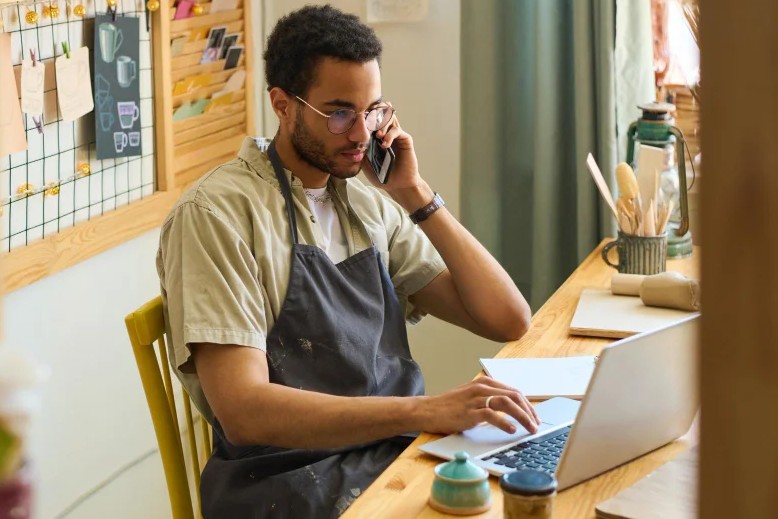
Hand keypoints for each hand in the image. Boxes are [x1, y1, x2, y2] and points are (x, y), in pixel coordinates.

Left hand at [361, 108, 430, 208]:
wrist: (396, 185)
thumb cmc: (381, 174)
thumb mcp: (365, 162)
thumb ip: (361, 150)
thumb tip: (350, 138)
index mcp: (375, 135)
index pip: (370, 118)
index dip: (364, 116)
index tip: (356, 119)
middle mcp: (386, 132)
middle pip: (381, 113)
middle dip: (374, 115)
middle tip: (368, 123)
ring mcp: (396, 135)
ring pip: (390, 118)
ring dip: (382, 123)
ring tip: (377, 135)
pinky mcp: (405, 139)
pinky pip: (397, 131)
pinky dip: (389, 135)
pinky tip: (384, 145)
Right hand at [418, 377, 541, 435]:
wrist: (428, 410)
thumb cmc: (449, 407)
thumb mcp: (472, 398)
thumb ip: (489, 400)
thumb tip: (511, 411)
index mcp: (484, 383)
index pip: (514, 392)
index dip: (528, 405)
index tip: (535, 417)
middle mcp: (482, 388)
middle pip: (514, 396)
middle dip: (529, 411)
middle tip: (536, 425)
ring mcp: (475, 399)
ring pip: (507, 403)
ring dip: (522, 417)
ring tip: (530, 428)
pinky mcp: (469, 411)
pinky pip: (492, 414)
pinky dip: (505, 422)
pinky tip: (512, 430)